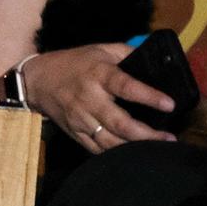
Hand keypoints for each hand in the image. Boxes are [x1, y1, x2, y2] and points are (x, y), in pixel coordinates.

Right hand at [19, 43, 178, 153]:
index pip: (126, 87)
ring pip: (110, 141)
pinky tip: (134, 155)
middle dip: (146, 134)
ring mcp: (81, 120)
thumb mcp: (100, 50)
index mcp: (99, 75)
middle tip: (170, 138)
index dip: (148, 96)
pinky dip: (116, 154)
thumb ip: (127, 52)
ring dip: (135, 148)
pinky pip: (98, 149)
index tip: (170, 105)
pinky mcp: (75, 134)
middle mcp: (90, 99)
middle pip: (120, 123)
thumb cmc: (74, 63)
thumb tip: (155, 58)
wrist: (36, 81)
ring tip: (159, 149)